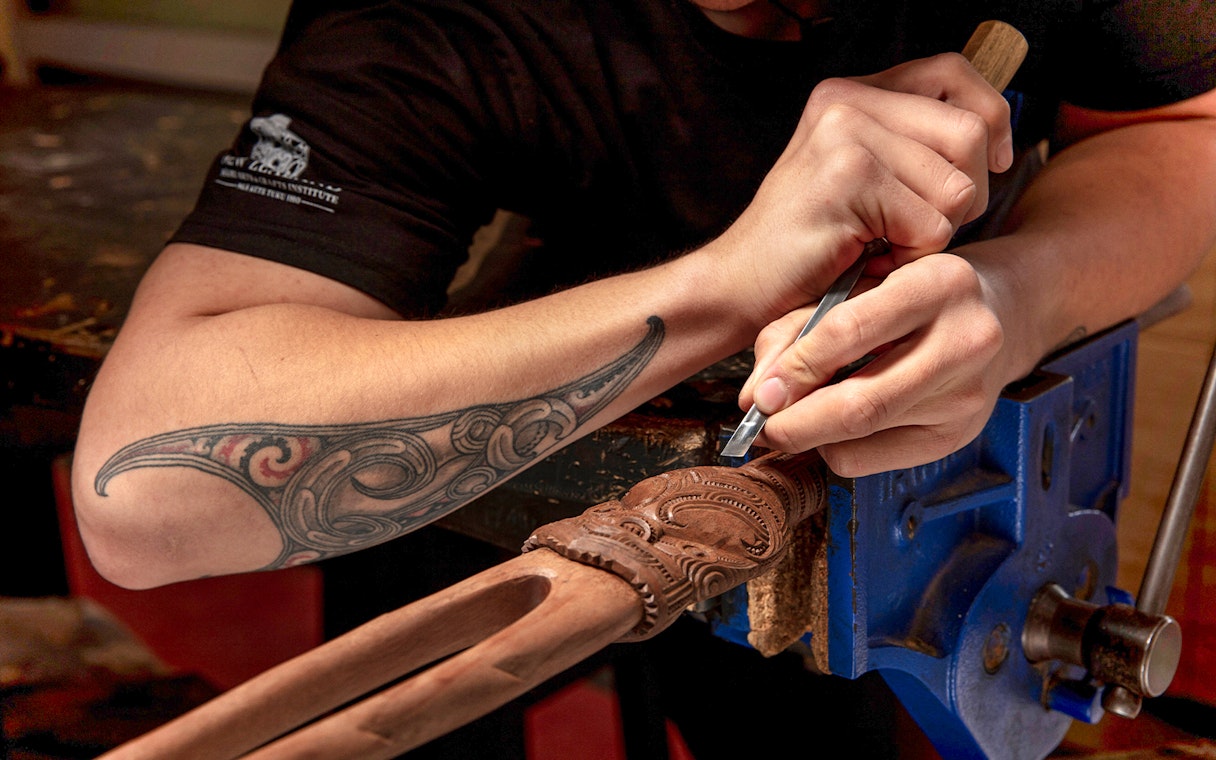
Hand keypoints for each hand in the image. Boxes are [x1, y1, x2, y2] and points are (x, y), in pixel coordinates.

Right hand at [715, 52, 1014, 320]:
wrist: (739, 286)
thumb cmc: (806, 244)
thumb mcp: (859, 176)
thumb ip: (911, 144)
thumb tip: (994, 135)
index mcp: (851, 94)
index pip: (954, 72)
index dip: (991, 115)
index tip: (993, 161)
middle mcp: (847, 102)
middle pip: (970, 132)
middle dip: (966, 195)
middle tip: (915, 227)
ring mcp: (845, 135)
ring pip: (957, 186)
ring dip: (934, 232)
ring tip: (884, 243)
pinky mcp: (849, 177)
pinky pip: (932, 224)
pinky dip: (911, 256)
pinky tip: (870, 258)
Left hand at [739, 253, 1016, 475]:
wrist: (995, 314)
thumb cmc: (904, 295)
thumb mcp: (855, 285)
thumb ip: (797, 329)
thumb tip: (755, 395)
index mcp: (939, 281)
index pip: (850, 330)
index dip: (796, 368)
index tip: (761, 392)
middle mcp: (967, 338)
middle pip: (862, 402)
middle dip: (798, 422)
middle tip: (762, 426)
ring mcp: (969, 393)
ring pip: (865, 435)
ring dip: (812, 437)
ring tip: (787, 424)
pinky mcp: (960, 433)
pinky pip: (875, 459)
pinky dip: (837, 449)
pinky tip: (831, 428)